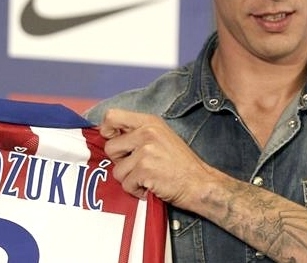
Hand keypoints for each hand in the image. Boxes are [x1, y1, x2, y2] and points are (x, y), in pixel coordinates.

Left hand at [99, 108, 218, 208]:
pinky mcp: (144, 170)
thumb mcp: (161, 137)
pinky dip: (136, 191)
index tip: (115, 141)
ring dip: (129, 179)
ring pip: (117, 170)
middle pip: (110, 148)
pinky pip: (125, 184)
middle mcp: (146, 132)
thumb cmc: (180, 164)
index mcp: (149, 121)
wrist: (200, 184)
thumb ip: (138, 133)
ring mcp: (145, 151)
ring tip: (147, 178)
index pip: (111, 116)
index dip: (107, 131)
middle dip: (120, 162)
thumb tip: (109, 136)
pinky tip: (151, 187)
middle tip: (138, 167)